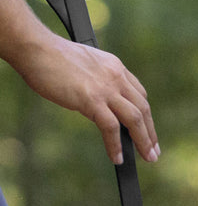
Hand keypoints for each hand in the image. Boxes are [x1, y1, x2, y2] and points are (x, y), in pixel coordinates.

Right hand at [15, 32, 159, 164]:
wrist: (35, 47)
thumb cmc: (51, 56)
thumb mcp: (86, 65)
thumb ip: (98, 81)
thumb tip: (99, 103)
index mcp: (115, 67)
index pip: (139, 94)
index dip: (145, 114)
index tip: (147, 129)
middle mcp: (116, 77)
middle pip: (143, 109)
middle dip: (150, 133)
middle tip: (154, 151)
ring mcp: (105, 89)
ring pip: (134, 119)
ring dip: (143, 141)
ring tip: (148, 158)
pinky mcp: (91, 100)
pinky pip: (111, 128)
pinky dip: (115, 145)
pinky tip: (117, 158)